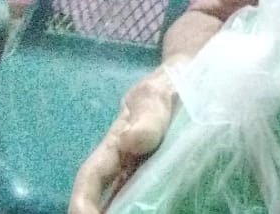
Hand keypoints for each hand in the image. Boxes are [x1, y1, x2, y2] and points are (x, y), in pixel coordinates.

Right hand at [68, 57, 182, 213]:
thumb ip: (148, 117)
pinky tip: (177, 210)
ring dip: (133, 212)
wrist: (196, 78)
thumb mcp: (156, 96)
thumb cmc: (166, 86)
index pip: (91, 179)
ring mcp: (149, 172)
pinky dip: (164, 206)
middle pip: (108, 200)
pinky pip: (163, 197)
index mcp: (115, 147)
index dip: (83, 202)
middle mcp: (127, 166)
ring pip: (133, 201)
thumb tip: (130, 142)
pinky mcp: (172, 174)